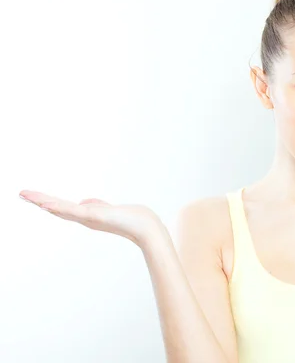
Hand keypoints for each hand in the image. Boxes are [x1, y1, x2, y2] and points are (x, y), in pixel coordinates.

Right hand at [19, 190, 162, 245]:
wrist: (145, 228)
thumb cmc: (131, 219)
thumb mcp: (109, 209)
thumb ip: (96, 205)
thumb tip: (84, 201)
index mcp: (87, 216)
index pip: (62, 207)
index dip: (46, 202)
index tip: (31, 196)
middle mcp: (85, 219)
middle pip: (57, 208)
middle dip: (39, 201)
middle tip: (21, 193)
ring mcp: (89, 219)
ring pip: (62, 209)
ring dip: (44, 202)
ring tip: (27, 195)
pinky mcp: (95, 217)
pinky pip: (74, 211)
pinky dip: (60, 208)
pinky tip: (48, 204)